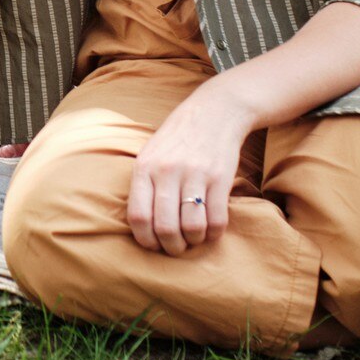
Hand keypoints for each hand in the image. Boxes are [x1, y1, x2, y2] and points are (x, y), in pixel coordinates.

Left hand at [126, 92, 251, 255]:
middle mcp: (167, 171)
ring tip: (194, 238)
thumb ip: (143, 185)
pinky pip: (217, 219)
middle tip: (177, 247)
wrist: (214, 112)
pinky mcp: (221, 177)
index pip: (138, 216)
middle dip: (171, 246)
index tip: (153, 245)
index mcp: (144, 167)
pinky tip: (211, 231)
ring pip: (192, 227)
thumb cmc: (177, 138)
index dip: (145, 239)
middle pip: (165, 227)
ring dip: (194, 241)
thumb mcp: (149, 154)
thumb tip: (140, 227)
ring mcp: (195, 174)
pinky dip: (214, 233)